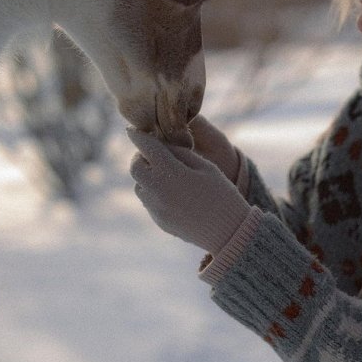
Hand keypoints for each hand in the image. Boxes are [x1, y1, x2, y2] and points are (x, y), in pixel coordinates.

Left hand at [128, 128, 250, 254]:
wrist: (229, 231)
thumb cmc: (222, 194)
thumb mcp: (206, 167)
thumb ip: (181, 153)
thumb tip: (161, 147)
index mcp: (171, 172)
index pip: (146, 148)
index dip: (138, 136)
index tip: (133, 130)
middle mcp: (157, 190)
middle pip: (135, 168)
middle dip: (141, 158)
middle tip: (153, 155)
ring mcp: (156, 208)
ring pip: (139, 185)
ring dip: (147, 177)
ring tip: (166, 176)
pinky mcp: (159, 221)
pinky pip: (149, 202)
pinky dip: (154, 193)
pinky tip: (173, 194)